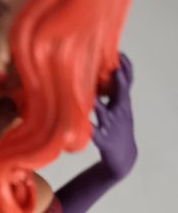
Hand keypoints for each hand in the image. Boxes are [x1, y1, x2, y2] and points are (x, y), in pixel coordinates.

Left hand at [92, 53, 136, 180]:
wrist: (122, 157)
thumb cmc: (117, 129)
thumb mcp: (119, 109)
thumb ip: (113, 92)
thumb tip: (105, 71)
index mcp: (122, 105)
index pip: (126, 84)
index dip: (126, 70)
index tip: (121, 55)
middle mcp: (119, 114)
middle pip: (121, 97)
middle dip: (119, 84)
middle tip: (116, 71)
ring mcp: (112, 127)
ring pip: (105, 115)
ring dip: (100, 107)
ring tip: (94, 99)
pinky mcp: (104, 142)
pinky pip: (96, 135)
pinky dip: (91, 131)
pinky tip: (85, 128)